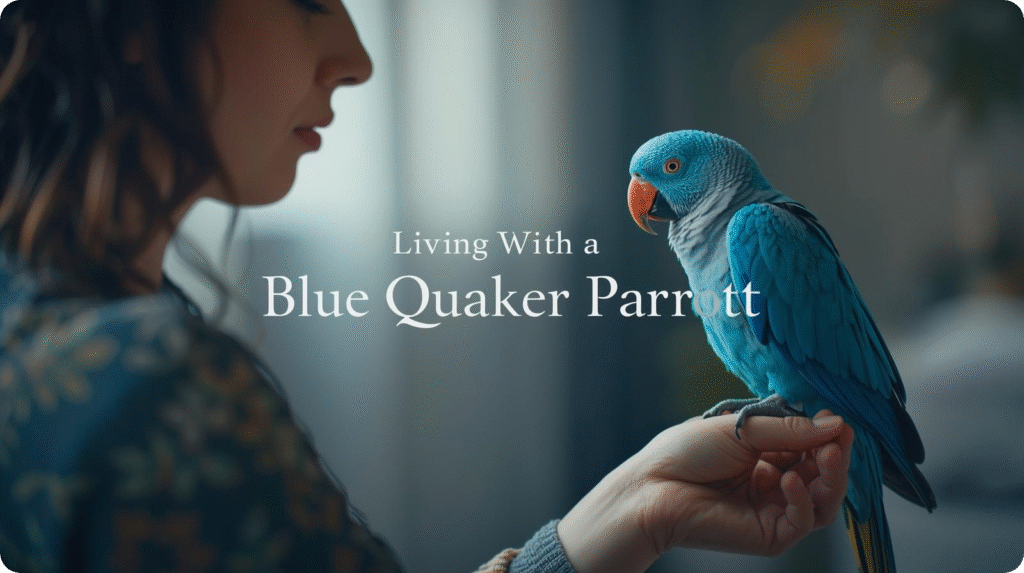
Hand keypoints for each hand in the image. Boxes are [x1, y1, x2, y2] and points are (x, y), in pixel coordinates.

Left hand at [557, 410, 853, 572]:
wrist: (652, 486)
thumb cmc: (687, 452)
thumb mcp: (743, 430)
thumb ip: (790, 431)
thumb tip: (837, 424)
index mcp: (766, 454)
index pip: (811, 447)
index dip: (827, 435)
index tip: (837, 420)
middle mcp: (773, 482)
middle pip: (823, 474)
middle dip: (835, 455)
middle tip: (840, 439)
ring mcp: (773, 510)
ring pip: (823, 501)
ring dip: (831, 478)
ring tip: (829, 456)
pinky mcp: (768, 535)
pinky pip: (802, 521)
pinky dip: (803, 500)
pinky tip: (789, 481)